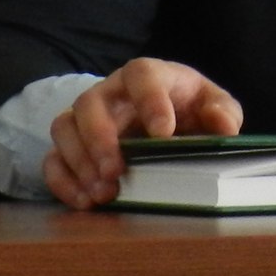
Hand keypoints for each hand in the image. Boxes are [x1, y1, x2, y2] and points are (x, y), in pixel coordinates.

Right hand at [44, 58, 243, 210]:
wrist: (166, 120)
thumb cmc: (189, 108)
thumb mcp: (213, 106)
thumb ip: (223, 112)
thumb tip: (223, 125)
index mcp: (148, 76)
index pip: (141, 74)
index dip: (149, 100)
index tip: (163, 133)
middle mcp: (110, 93)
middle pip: (90, 101)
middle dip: (100, 137)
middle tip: (116, 170)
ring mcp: (85, 118)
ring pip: (64, 127)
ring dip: (79, 161)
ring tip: (104, 191)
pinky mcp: (72, 145)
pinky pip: (52, 159)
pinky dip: (63, 181)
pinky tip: (86, 202)